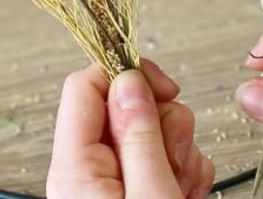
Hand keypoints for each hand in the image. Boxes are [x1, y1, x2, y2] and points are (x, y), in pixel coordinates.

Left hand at [47, 58, 213, 198]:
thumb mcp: (151, 194)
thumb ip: (139, 135)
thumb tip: (131, 79)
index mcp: (76, 168)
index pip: (85, 85)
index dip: (127, 75)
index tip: (163, 87)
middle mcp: (88, 172)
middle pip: (126, 105)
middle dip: (165, 123)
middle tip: (175, 158)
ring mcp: (112, 181)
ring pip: (152, 129)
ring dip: (180, 151)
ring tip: (182, 185)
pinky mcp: (134, 189)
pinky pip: (164, 155)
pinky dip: (184, 170)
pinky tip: (186, 191)